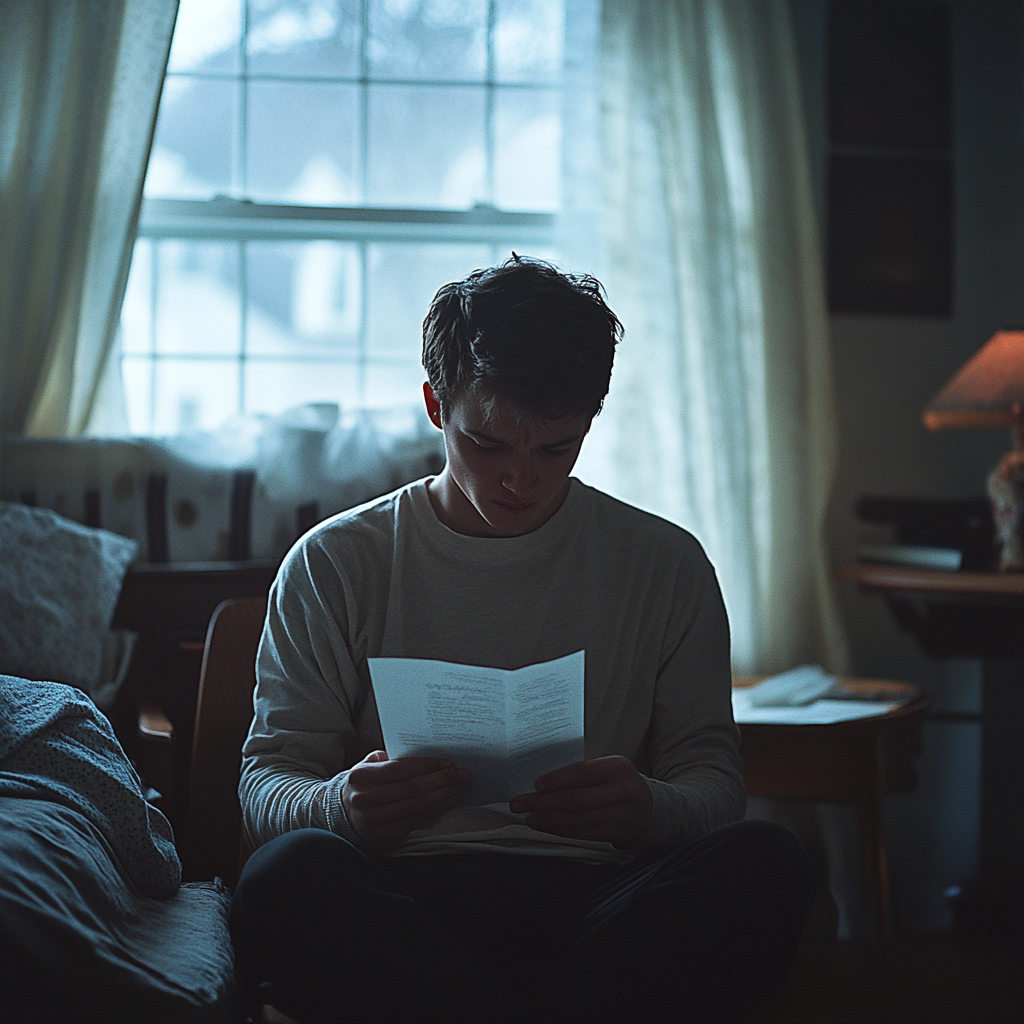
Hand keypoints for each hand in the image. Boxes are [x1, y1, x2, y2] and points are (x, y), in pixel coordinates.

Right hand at [341, 750, 470, 848]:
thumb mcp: (368, 766)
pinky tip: (448, 801)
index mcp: (361, 776)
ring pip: (418, 806)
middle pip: (412, 788)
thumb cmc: (364, 786)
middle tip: (461, 774)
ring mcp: (374, 819)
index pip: (400, 769)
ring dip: (444, 796)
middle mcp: (365, 798)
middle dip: (442, 780)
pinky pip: (417, 820)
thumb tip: (425, 753)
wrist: (344, 815)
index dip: (427, 766)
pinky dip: (437, 810)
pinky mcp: (385, 835)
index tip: (448, 763)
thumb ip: (390, 758)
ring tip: (459, 787)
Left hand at [508, 756, 652, 847]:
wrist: (651, 808)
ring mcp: (620, 814)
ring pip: (575, 819)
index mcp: (618, 767)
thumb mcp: (609, 769)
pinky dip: (560, 829)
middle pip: (574, 799)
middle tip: (519, 803)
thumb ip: (583, 773)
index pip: (581, 772)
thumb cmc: (620, 783)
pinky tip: (546, 826)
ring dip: (547, 819)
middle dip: (542, 803)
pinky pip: (582, 832)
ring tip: (528, 816)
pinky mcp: (617, 832)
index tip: (535, 785)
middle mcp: (621, 790)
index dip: (556, 780)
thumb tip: (542, 782)